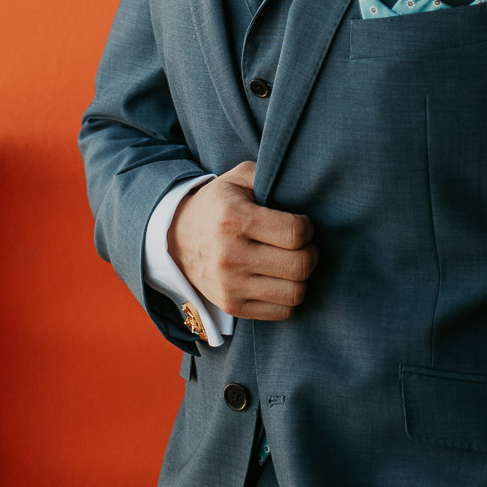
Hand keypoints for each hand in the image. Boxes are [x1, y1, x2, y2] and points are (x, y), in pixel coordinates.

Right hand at [168, 161, 317, 321]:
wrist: (175, 240)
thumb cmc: (217, 206)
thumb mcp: (237, 179)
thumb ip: (269, 174)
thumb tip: (304, 186)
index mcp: (234, 219)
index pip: (295, 233)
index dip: (308, 228)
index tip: (301, 224)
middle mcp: (230, 255)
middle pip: (300, 266)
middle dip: (311, 253)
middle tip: (303, 246)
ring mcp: (230, 286)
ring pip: (295, 293)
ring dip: (302, 278)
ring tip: (292, 263)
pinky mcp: (232, 306)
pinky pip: (282, 312)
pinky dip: (288, 297)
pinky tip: (280, 280)